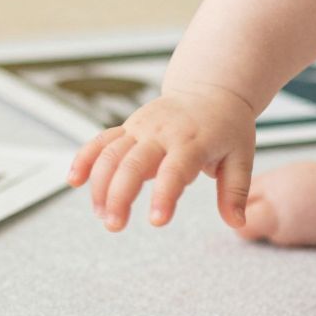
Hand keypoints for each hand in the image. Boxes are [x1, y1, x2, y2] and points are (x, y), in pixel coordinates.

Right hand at [67, 84, 256, 231]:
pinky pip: (101, 140)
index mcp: (193, 142)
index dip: (164, 195)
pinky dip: (85, 158)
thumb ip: (236, 191)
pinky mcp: (128, 127)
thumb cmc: (227, 128)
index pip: (175, 171)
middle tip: (114, 226)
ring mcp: (141, 128)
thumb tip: (239, 224)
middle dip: (119, 195)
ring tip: (101, 215)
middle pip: (132, 163)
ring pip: (110, 153)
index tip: (156, 221)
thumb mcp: (242, 156)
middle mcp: (162, 133)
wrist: (210, 90)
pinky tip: (74, 180)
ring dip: (100, 185)